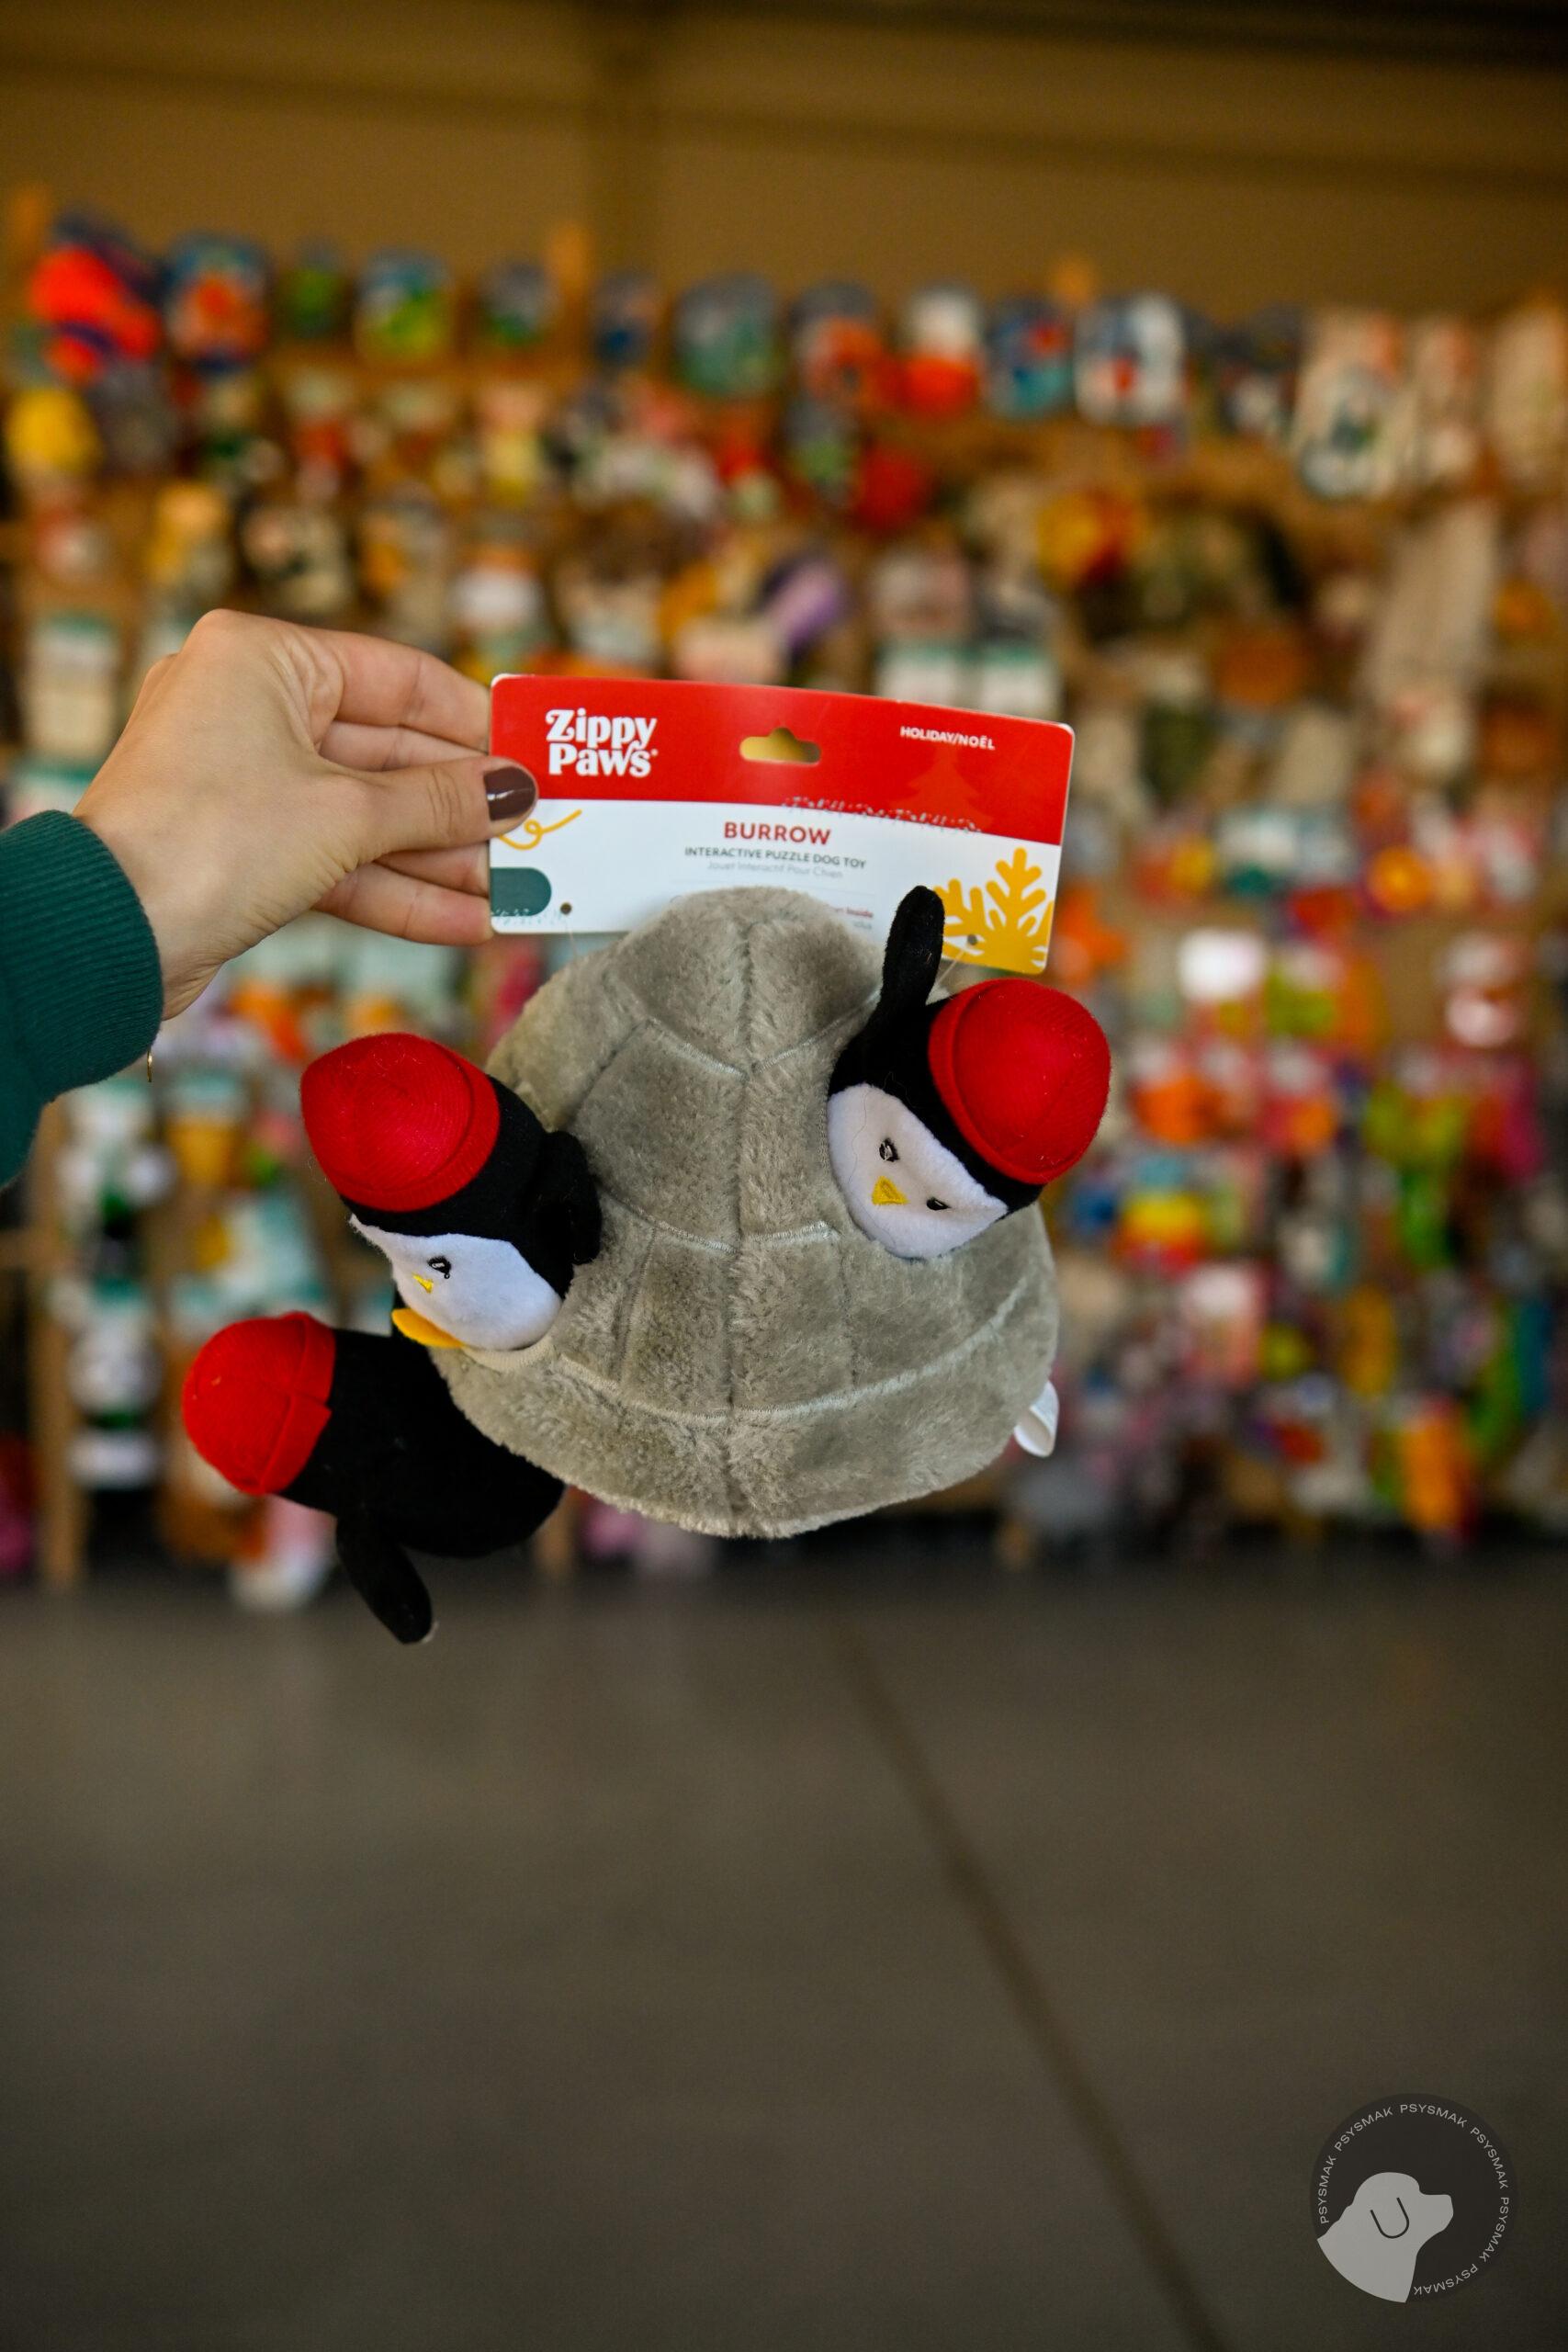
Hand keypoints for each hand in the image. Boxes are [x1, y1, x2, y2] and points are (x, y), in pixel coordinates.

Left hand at [76, 610, 535, 1016]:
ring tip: (517, 890)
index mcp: (264, 659)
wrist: (111, 933)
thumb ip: (440, 802)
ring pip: (367, 816)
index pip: (399, 678)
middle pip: (388, 753)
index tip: (536, 757)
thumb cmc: (213, 838)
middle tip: (540, 832)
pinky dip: (397, 889)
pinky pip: (337, 859)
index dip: (476, 723)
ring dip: (442, 858)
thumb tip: (517, 790)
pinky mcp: (243, 849)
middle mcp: (250, 708)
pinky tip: (466, 922)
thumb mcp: (347, 814)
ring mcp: (244, 782)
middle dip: (464, 805)